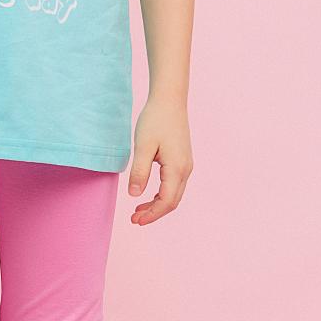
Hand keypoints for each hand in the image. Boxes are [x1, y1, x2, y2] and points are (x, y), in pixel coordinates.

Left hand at [126, 96, 192, 223]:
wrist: (170, 100)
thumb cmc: (155, 120)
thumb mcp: (143, 146)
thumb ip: (139, 171)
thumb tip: (134, 195)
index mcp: (177, 168)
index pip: (166, 201)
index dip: (152, 214)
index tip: (135, 220)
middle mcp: (185, 169)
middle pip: (172, 201)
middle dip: (154, 214)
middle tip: (134, 220)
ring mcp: (186, 165)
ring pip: (174, 194)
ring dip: (157, 205)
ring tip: (138, 211)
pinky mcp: (182, 160)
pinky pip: (174, 184)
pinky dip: (161, 194)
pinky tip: (148, 194)